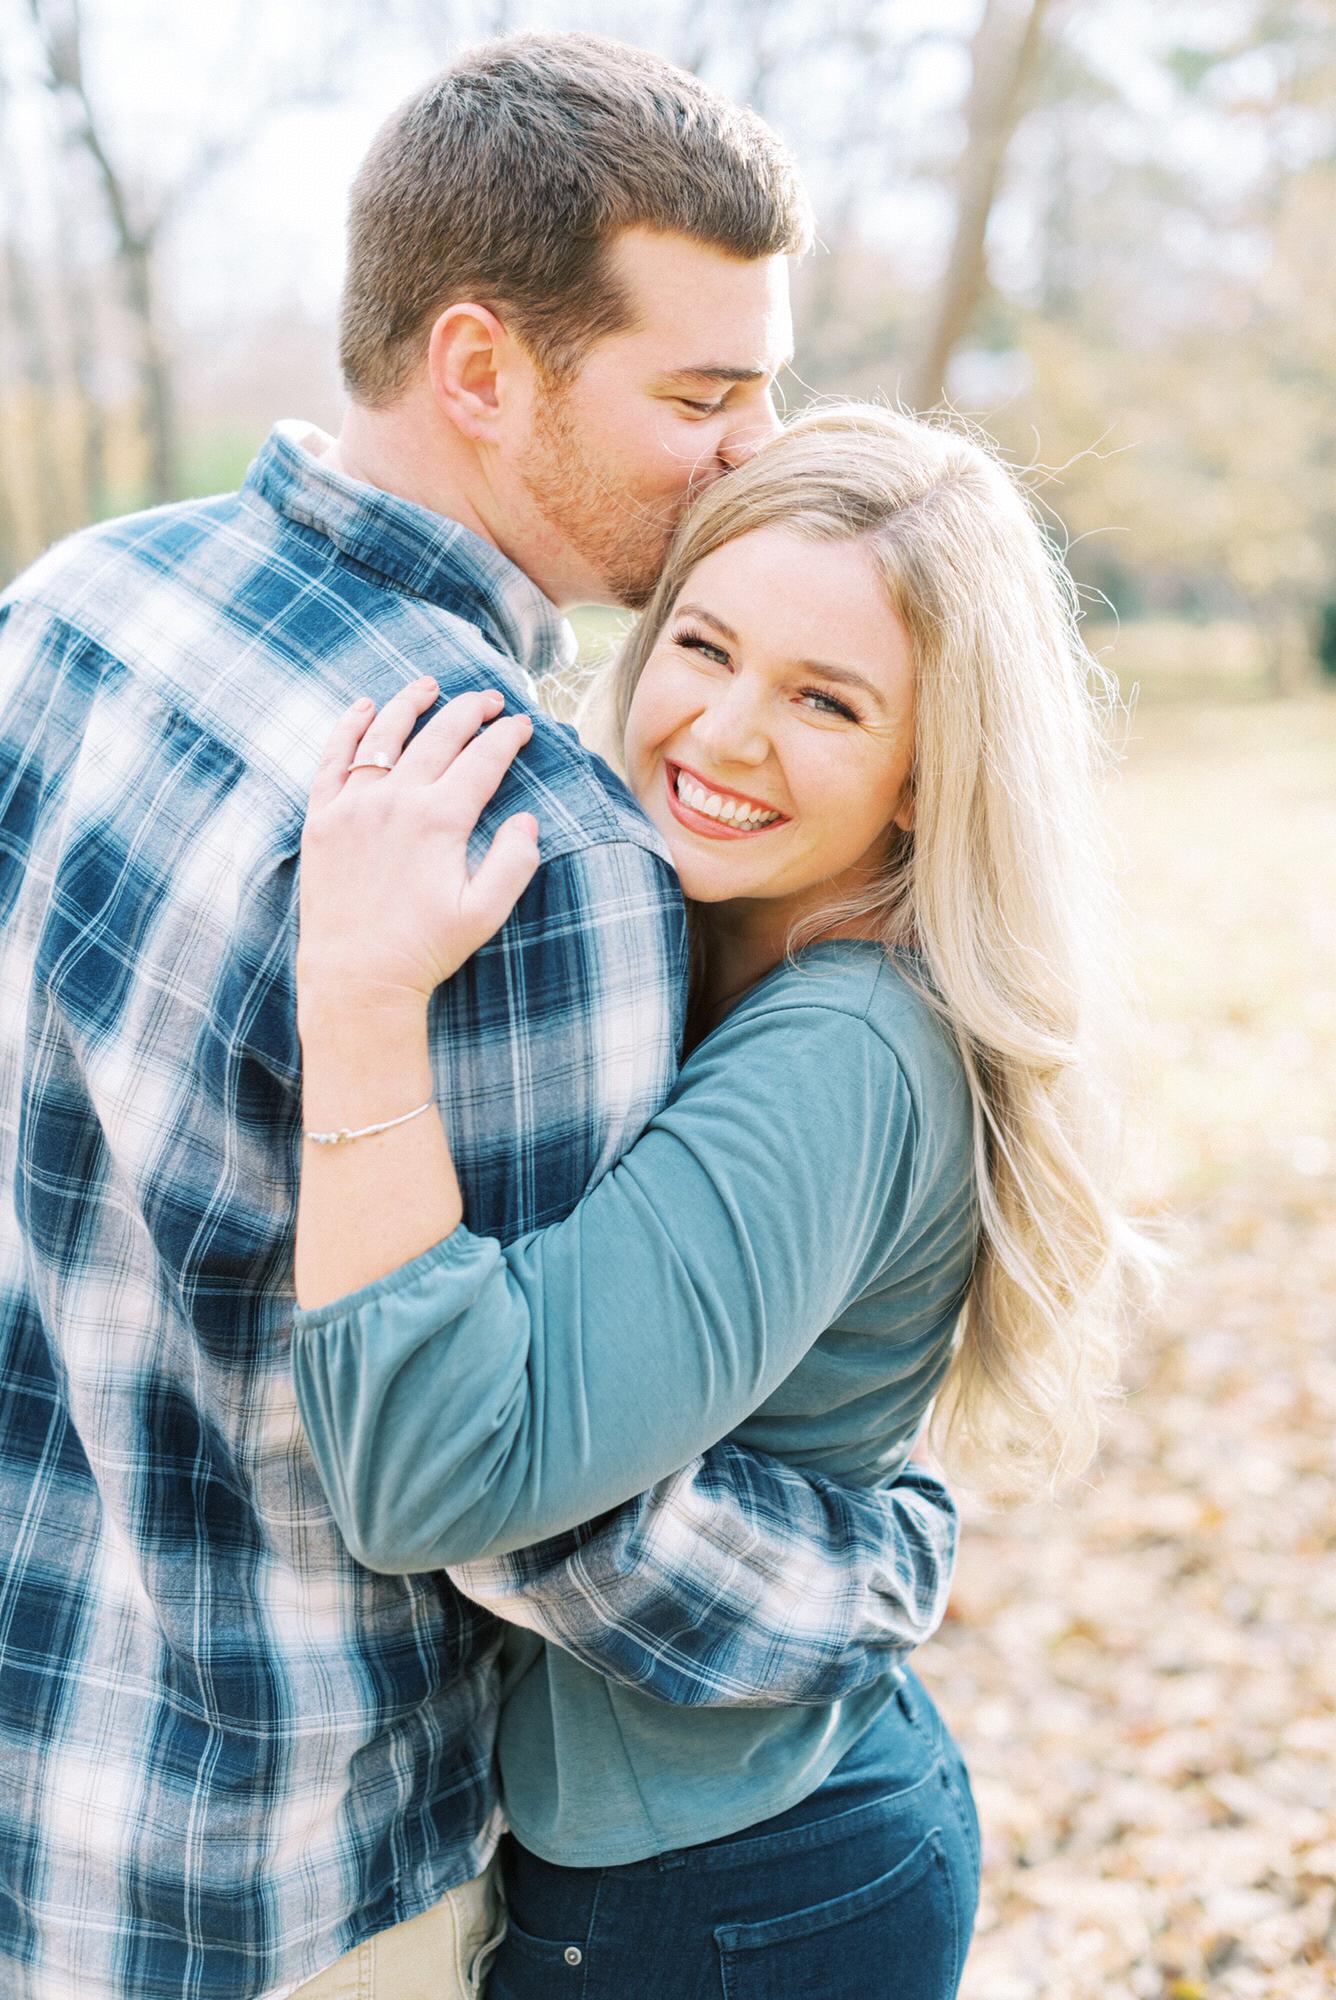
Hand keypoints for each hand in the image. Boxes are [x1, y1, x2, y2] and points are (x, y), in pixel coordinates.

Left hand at [298, 679, 538, 1019]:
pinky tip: (364, 707)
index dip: (507, 736)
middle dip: (471, 710)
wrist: (357, 979)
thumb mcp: (486, 913)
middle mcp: (396, 801)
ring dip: (411, 703)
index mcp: (440, 819)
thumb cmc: (425, 950)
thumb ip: (514, 862)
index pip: (483, 759)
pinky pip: (333, 758)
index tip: (523, 725)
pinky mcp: (322, 819)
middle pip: (439, 735)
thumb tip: (528, 819)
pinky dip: (349, 726)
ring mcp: (353, 805)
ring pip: (385, 734)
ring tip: (430, 685)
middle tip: (491, 699)